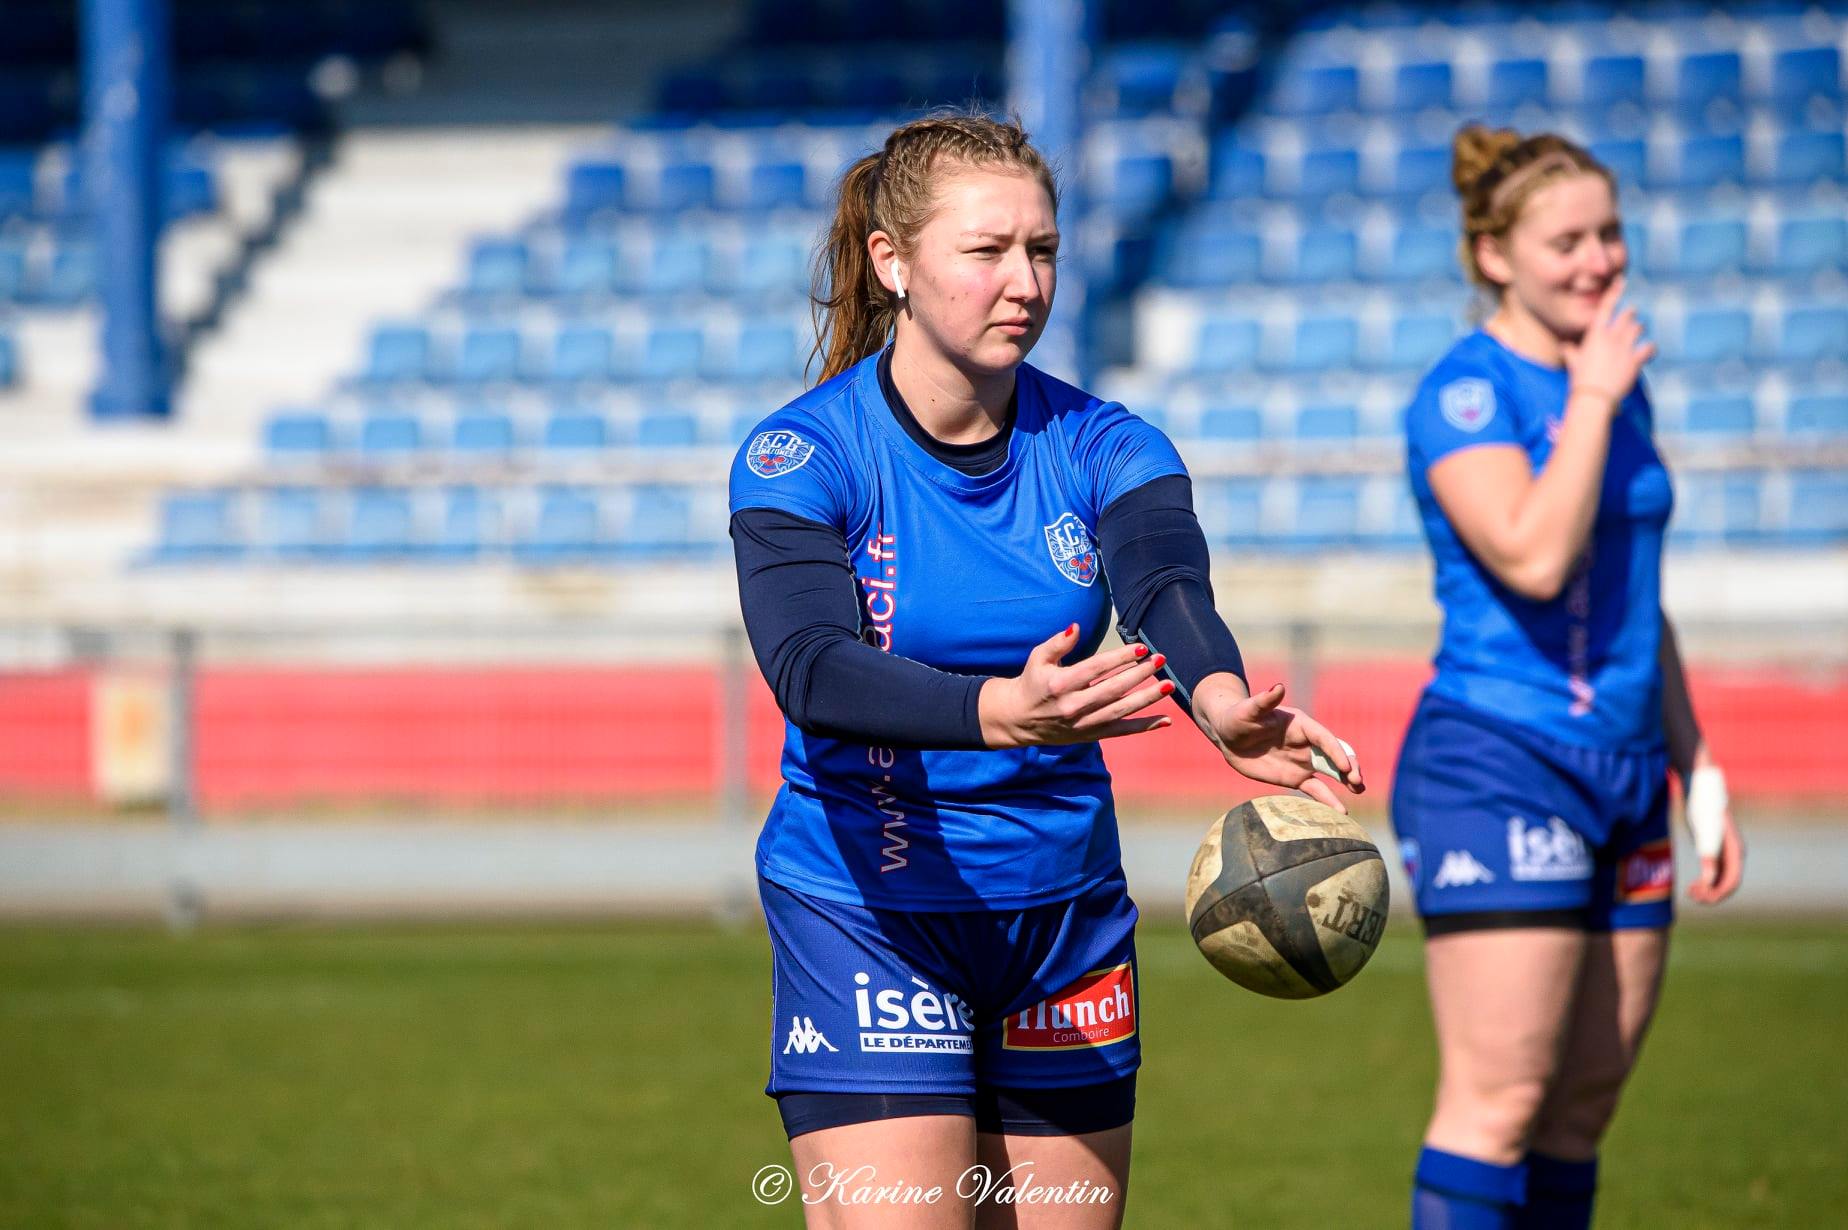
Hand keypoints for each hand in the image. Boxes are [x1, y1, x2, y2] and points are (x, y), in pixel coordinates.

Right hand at [978, 624, 1172, 748]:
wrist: (1018, 719)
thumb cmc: (1032, 682)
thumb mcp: (1038, 658)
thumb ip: (1058, 643)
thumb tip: (1075, 627)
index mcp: (1060, 684)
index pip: (1096, 668)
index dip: (1120, 657)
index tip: (1141, 647)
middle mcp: (1073, 706)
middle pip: (1113, 689)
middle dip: (1139, 674)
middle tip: (1160, 659)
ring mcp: (1084, 724)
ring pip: (1121, 710)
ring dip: (1147, 698)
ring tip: (1168, 685)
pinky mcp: (1090, 735)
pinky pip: (1122, 732)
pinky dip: (1144, 727)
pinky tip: (1165, 720)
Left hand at [1193, 677, 1364, 812]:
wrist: (1229, 736)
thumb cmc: (1238, 718)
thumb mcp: (1249, 710)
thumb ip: (1264, 701)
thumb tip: (1278, 686)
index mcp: (1301, 725)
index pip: (1323, 738)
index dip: (1335, 751)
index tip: (1345, 766)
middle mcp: (1307, 743)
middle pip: (1334, 754)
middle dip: (1348, 766)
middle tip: (1357, 782)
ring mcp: (1303, 761)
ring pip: (1331, 772)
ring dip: (1347, 781)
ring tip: (1359, 791)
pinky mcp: (1296, 777)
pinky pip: (1316, 789)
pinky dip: (1328, 800)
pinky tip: (1341, 812)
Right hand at [1561, 275, 1654, 410]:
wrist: (1593, 397)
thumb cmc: (1579, 380)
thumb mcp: (1573, 363)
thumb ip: (1570, 351)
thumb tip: (1564, 347)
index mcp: (1595, 335)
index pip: (1606, 307)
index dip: (1614, 292)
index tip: (1621, 280)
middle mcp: (1611, 337)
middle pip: (1627, 315)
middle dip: (1630, 314)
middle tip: (1631, 314)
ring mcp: (1625, 348)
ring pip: (1638, 328)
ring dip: (1638, 330)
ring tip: (1636, 333)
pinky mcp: (1636, 360)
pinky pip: (1649, 347)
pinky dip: (1650, 348)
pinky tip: (1648, 351)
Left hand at [1688, 809, 1743, 904]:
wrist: (1701, 792)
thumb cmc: (1703, 809)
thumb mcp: (1705, 833)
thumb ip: (1708, 856)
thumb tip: (1708, 881)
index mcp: (1735, 851)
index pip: (1733, 881)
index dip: (1719, 893)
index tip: (1703, 898)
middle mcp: (1733, 855)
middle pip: (1727, 883)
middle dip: (1712, 894)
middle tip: (1694, 898)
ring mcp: (1724, 854)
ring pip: (1720, 881)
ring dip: (1707, 890)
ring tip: (1690, 893)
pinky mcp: (1714, 852)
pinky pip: (1712, 874)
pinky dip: (1704, 883)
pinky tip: (1692, 886)